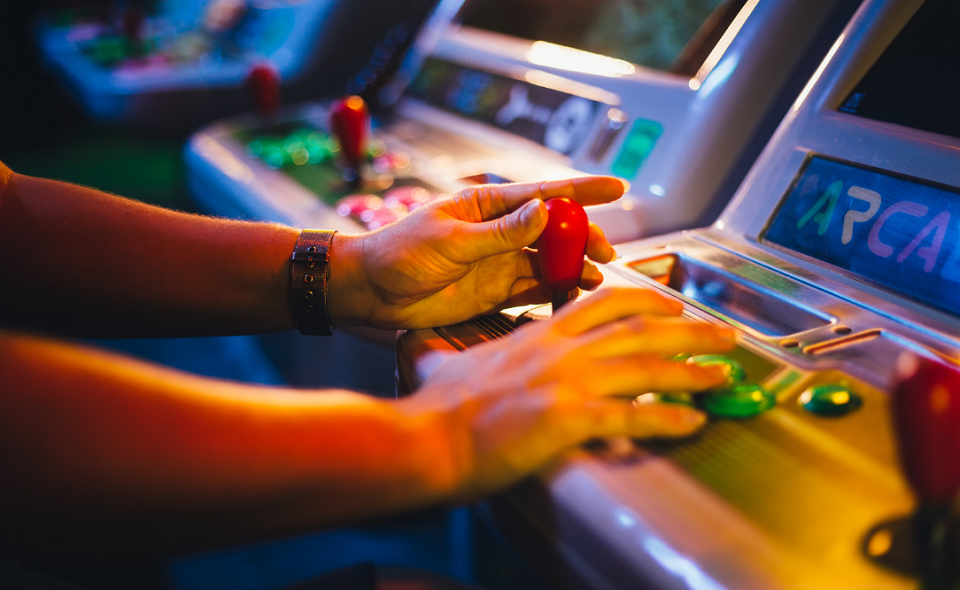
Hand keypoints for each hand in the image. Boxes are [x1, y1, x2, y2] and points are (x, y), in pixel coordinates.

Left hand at [327, 177, 622, 329]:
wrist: (370, 292)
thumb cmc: (399, 253)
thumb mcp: (449, 240)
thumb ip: (499, 233)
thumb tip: (543, 212)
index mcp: (487, 206)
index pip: (543, 193)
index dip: (582, 191)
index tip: (617, 188)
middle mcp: (500, 232)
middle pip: (554, 231)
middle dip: (583, 238)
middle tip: (606, 252)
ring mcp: (500, 263)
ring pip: (549, 262)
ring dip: (573, 268)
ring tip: (595, 279)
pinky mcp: (495, 292)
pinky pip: (534, 290)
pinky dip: (556, 292)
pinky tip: (573, 296)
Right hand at [401, 288, 736, 500]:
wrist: (427, 438)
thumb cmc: (438, 407)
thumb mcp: (448, 362)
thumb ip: (454, 351)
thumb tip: (422, 347)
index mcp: (540, 335)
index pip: (603, 301)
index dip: (647, 299)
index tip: (673, 304)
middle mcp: (560, 350)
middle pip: (639, 327)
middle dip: (690, 329)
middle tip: (725, 335)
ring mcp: (566, 382)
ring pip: (645, 364)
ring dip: (692, 369)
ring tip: (723, 376)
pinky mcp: (567, 419)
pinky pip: (631, 415)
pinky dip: (667, 418)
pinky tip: (692, 422)